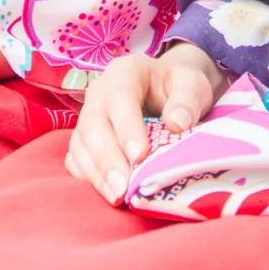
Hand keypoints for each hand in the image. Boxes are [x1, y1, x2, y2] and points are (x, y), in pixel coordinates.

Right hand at [64, 43, 226, 202]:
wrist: (166, 90)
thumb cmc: (178, 88)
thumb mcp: (192, 85)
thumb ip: (187, 101)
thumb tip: (177, 124)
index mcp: (125, 72)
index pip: (120, 97)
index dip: (127, 127)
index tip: (140, 156)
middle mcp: (100, 92)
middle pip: (93, 123)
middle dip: (107, 158)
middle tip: (123, 188)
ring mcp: (88, 115)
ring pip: (81, 143)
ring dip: (96, 173)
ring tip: (116, 196)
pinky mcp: (84, 138)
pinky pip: (76, 157)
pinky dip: (87, 175)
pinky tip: (104, 191)